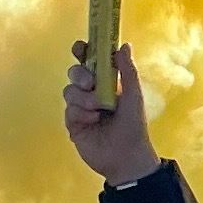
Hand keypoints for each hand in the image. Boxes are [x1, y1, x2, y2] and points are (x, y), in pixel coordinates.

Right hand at [64, 40, 157, 186]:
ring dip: (83, 98)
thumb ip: (127, 71)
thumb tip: (124, 45)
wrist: (126, 157)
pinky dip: (81, 113)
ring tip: (99, 110)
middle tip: (90, 83)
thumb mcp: (133, 96)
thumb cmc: (134, 125)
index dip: (82, 52)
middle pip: (75, 73)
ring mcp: (81, 108)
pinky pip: (69, 110)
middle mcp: (91, 93)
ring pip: (69, 91)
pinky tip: (93, 121)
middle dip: (80, 75)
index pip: (90, 61)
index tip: (80, 47)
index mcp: (106, 83)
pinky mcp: (73, 123)